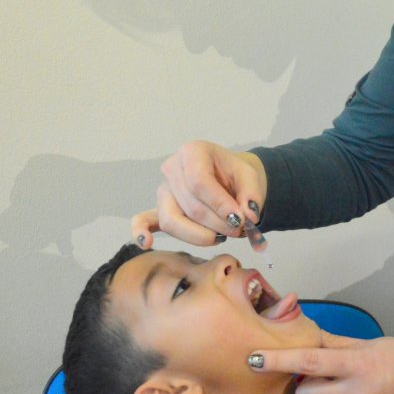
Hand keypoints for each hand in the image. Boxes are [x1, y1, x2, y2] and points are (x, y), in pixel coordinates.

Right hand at [131, 140, 267, 247]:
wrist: (230, 178)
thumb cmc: (237, 176)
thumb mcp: (251, 178)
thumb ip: (251, 196)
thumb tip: (248, 217)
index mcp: (192, 152)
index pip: (199, 182)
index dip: (220, 204)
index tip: (240, 220)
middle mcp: (172, 168)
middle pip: (191, 205)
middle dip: (218, 224)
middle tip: (239, 230)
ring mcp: (163, 190)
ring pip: (173, 220)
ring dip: (199, 235)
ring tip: (222, 236)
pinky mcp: (159, 209)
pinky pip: (144, 220)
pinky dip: (142, 231)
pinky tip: (147, 242)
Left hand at [248, 332, 393, 393]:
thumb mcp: (372, 344)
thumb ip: (336, 343)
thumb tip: (305, 334)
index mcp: (360, 364)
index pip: (309, 360)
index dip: (277, 360)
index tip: (252, 358)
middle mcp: (359, 393)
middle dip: (302, 385)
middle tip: (316, 374)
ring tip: (335, 387)